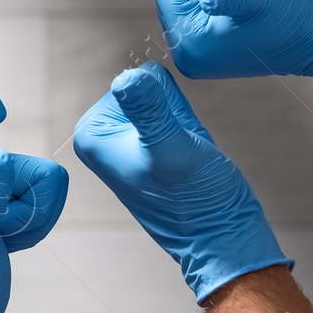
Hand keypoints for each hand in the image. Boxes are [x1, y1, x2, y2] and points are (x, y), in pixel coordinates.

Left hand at [0, 149, 68, 312]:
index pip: (46, 173)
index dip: (34, 210)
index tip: (0, 231)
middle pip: (50, 182)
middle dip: (35, 218)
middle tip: (1, 240)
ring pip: (48, 197)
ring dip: (32, 227)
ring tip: (0, 243)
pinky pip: (38, 209)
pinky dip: (29, 232)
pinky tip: (3, 244)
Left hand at [72, 63, 289, 302]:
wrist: (220, 235)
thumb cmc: (195, 199)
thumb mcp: (172, 148)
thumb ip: (149, 111)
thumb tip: (128, 78)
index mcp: (92, 133)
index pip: (134, 80)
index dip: (163, 107)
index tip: (167, 142)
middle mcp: (101, 134)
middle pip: (148, 87)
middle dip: (174, 114)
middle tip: (179, 151)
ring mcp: (124, 140)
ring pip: (164, 99)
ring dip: (183, 123)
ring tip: (185, 155)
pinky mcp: (148, 145)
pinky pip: (174, 113)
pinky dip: (188, 128)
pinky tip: (190, 156)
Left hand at [152, 0, 312, 101]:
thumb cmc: (296, 13)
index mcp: (190, 42)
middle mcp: (185, 56)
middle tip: (239, 2)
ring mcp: (194, 57)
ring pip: (181, 0)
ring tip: (243, 11)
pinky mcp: (205, 54)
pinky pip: (192, 13)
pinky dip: (214, 8)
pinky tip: (239, 22)